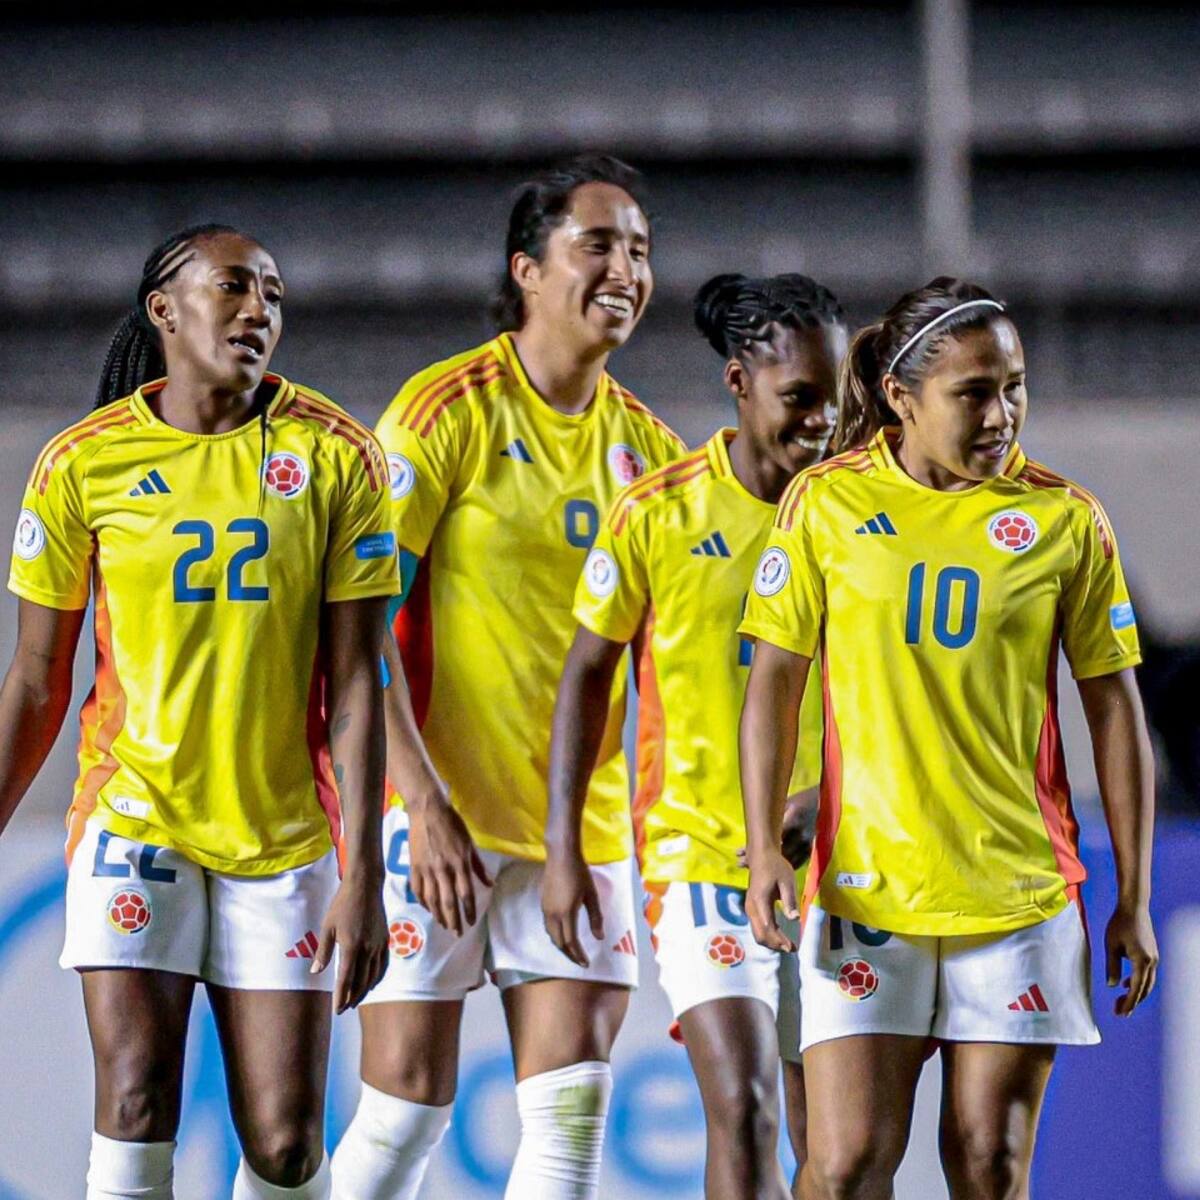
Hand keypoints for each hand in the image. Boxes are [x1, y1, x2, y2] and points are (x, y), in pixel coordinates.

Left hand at [312, 873, 388, 1013]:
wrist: (365, 886)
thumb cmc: (342, 904)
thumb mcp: (327, 927)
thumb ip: (323, 951)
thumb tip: (315, 972)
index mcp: (351, 946)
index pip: (346, 979)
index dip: (341, 996)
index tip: (336, 1009)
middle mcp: (367, 949)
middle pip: (361, 981)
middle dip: (352, 998)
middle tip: (344, 1009)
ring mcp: (378, 945)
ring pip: (373, 976)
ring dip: (365, 990)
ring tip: (356, 1000)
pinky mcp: (385, 940)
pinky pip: (383, 965)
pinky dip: (378, 978)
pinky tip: (372, 983)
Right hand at [407, 792, 491, 935]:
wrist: (428, 811)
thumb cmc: (453, 825)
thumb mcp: (470, 844)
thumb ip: (479, 866)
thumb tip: (490, 884)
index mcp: (460, 863)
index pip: (466, 893)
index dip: (469, 910)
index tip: (472, 923)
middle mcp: (444, 870)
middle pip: (448, 901)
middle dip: (454, 920)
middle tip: (457, 933)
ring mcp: (427, 869)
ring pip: (432, 899)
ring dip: (438, 915)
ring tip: (444, 925)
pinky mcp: (414, 867)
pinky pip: (417, 890)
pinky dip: (423, 902)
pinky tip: (428, 909)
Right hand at [542, 849, 603, 966]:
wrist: (561, 855)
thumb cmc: (580, 873)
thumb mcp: (592, 895)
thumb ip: (596, 917)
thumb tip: (599, 938)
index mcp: (567, 913)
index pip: (571, 942)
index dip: (578, 955)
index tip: (586, 964)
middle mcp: (553, 915)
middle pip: (559, 942)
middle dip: (569, 954)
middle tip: (580, 960)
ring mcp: (546, 909)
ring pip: (551, 935)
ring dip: (561, 946)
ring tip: (572, 950)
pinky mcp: (543, 904)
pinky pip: (548, 926)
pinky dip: (556, 935)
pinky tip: (563, 933)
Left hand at [736, 788, 817, 870]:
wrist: (826, 803)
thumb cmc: (803, 799)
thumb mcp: (787, 802)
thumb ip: (775, 815)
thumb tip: (754, 824)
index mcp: (792, 818)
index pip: (768, 838)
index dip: (753, 847)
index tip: (740, 852)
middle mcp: (800, 833)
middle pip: (774, 853)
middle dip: (757, 859)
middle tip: (741, 863)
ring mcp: (808, 842)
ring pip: (785, 861)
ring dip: (769, 867)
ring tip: (752, 869)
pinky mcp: (812, 849)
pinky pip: (797, 862)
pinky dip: (783, 867)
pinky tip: (772, 869)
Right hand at [745, 849, 799, 951]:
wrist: (760, 855)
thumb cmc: (775, 866)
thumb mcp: (786, 880)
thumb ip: (790, 900)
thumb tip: (795, 919)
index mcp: (760, 901)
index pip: (768, 927)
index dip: (779, 940)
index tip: (792, 947)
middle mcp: (751, 907)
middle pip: (760, 934)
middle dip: (775, 944)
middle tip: (791, 948)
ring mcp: (749, 908)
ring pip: (757, 932)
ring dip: (771, 941)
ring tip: (787, 944)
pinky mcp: (751, 908)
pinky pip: (757, 927)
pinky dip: (768, 935)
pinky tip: (779, 936)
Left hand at [1105, 900, 1157, 1015]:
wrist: (1134, 907)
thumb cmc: (1119, 924)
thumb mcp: (1111, 945)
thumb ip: (1112, 966)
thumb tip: (1113, 986)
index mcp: (1142, 961)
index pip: (1136, 988)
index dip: (1128, 1003)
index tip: (1120, 1014)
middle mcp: (1152, 962)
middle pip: (1144, 989)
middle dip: (1132, 1002)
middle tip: (1119, 1012)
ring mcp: (1154, 958)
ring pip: (1147, 983)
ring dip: (1136, 993)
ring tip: (1122, 1002)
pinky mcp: (1152, 954)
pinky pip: (1147, 974)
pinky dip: (1139, 982)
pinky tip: (1127, 984)